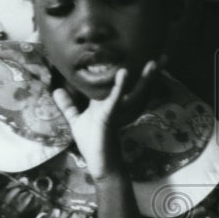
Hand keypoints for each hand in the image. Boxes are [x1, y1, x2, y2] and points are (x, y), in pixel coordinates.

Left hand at [52, 60, 160, 180]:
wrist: (99, 164)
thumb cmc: (92, 142)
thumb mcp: (77, 120)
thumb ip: (69, 105)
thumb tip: (57, 90)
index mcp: (112, 102)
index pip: (124, 82)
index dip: (135, 70)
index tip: (144, 54)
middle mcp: (119, 104)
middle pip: (136, 85)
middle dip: (149, 73)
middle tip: (161, 57)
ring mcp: (116, 110)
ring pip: (133, 91)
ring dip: (144, 77)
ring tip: (153, 61)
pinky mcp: (109, 116)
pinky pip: (114, 99)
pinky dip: (118, 87)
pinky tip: (123, 74)